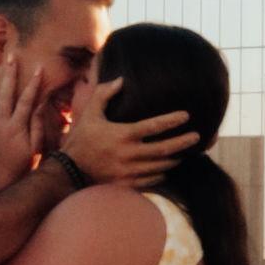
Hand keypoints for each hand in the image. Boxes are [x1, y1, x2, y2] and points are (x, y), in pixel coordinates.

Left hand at [0, 49, 42, 191]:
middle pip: (6, 92)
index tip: (39, 68)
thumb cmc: (22, 165)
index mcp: (17, 126)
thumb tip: (39, 104)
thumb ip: (36, 125)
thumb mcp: (35, 147)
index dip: (34, 83)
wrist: (0, 180)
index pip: (27, 100)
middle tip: (11, 55)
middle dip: (9, 72)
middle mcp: (1, 121)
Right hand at [60, 73, 197, 189]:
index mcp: (122, 135)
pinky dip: (161, 174)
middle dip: (182, 143)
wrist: (68, 171)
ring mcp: (129, 172)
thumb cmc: (80, 140)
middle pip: (164, 149)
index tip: (186, 116)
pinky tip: (166, 168)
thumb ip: (104, 94)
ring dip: (174, 159)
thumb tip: (121, 80)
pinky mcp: (127, 184)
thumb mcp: (90, 114)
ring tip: (184, 153)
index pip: (154, 126)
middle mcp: (129, 154)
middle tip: (196, 137)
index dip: (172, 120)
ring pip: (160, 166)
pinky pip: (151, 180)